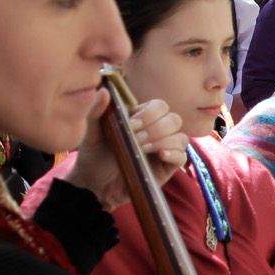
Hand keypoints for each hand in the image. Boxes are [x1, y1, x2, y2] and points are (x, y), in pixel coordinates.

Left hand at [68, 95, 187, 207]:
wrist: (93, 184)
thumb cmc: (94, 156)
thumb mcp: (92, 132)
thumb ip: (96, 111)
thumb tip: (104, 91)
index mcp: (143, 119)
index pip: (160, 106)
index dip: (149, 113)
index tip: (131, 125)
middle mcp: (157, 132)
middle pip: (173, 119)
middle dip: (156, 128)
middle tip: (136, 139)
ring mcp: (164, 150)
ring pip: (181, 137)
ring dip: (163, 140)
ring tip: (143, 149)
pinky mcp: (167, 168)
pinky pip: (182, 157)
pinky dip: (174, 154)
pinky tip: (159, 155)